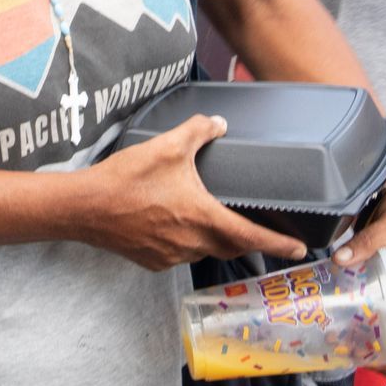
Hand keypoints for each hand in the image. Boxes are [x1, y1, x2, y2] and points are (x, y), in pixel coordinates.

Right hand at [83, 115, 306, 270]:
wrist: (85, 207)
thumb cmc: (126, 179)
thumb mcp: (167, 145)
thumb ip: (198, 131)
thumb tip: (218, 124)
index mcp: (203, 218)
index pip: (251, 236)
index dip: (279, 243)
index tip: (300, 248)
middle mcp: (192, 244)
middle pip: (231, 247)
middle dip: (247, 240)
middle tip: (259, 231)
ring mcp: (171, 257)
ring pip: (204, 252)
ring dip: (213, 239)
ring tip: (210, 220)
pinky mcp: (153, 262)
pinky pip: (180, 255)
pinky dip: (186, 242)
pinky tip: (175, 224)